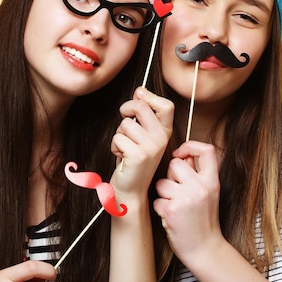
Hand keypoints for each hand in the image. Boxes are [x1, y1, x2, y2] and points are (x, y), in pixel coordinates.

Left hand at [110, 87, 172, 203]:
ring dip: (119, 134)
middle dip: (126, 109)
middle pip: (141, 107)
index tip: (139, 97)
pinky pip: (118, 138)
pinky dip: (115, 146)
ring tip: (125, 147)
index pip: (166, 105)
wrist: (131, 189)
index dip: (150, 96)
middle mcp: (161, 139)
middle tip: (124, 118)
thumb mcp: (142, 135)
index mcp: (165, 132)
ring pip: (125, 124)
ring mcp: (151, 147)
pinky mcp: (138, 155)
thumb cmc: (133, 159)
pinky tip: (122, 157)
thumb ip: (143, 115)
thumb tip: (139, 91)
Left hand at [153, 141, 223, 259]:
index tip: (180, 154)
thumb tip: (182, 155)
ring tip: (175, 206)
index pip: (206, 150)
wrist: (205, 250)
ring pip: (162, 182)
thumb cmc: (203, 221)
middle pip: (175, 164)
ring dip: (164, 194)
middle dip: (171, 176)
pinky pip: (157, 199)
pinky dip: (160, 208)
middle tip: (178, 193)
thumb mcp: (209, 194)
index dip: (190, 146)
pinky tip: (171, 217)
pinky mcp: (172, 210)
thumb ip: (197, 174)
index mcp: (212, 181)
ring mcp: (186, 198)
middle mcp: (201, 187)